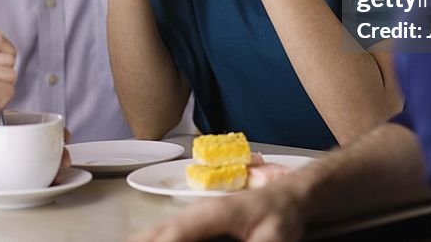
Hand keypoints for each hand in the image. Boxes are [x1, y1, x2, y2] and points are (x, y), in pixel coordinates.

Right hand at [130, 183, 306, 241]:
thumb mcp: (274, 236)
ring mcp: (195, 217)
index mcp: (213, 214)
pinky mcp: (197, 224)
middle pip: (157, 232)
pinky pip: (165, 233)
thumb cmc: (282, 213)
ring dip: (140, 241)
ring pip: (156, 231)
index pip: (176, 234)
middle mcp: (197, 213)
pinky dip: (150, 239)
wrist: (290, 195)